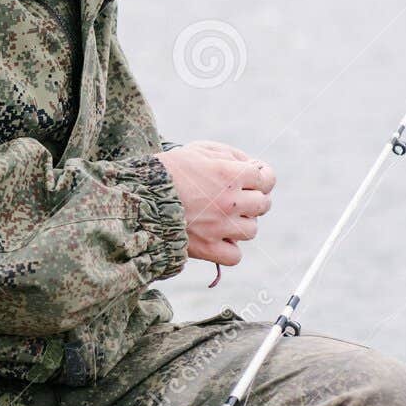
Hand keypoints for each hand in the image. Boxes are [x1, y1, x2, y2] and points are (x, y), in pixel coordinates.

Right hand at [156, 140, 274, 267]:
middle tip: (236, 198)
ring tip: (224, 218)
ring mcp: (220, 226)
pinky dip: (231, 249)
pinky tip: (219, 239)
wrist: (138, 197)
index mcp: (230, 174)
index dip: (263, 177)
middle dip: (254, 199)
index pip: (267, 178)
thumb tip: (252, 166)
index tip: (256, 179)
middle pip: (263, 204)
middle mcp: (230, 201)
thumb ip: (229, 155)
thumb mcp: (198, 150)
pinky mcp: (207, 248)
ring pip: (251, 230)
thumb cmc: (167, 170)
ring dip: (242, 223)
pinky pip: (235, 256)